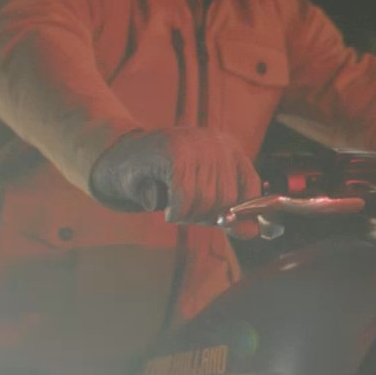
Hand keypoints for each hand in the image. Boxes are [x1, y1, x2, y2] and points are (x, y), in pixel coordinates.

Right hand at [90, 128, 260, 219]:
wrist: (120, 161)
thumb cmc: (165, 180)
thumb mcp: (203, 196)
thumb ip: (229, 213)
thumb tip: (254, 232)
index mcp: (230, 149)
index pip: (251, 188)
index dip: (240, 213)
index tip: (224, 223)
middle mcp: (217, 143)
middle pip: (227, 199)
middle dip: (206, 216)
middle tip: (187, 211)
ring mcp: (195, 145)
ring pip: (205, 201)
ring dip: (188, 215)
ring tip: (175, 205)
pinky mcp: (172, 153)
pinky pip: (184, 198)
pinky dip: (175, 211)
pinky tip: (167, 207)